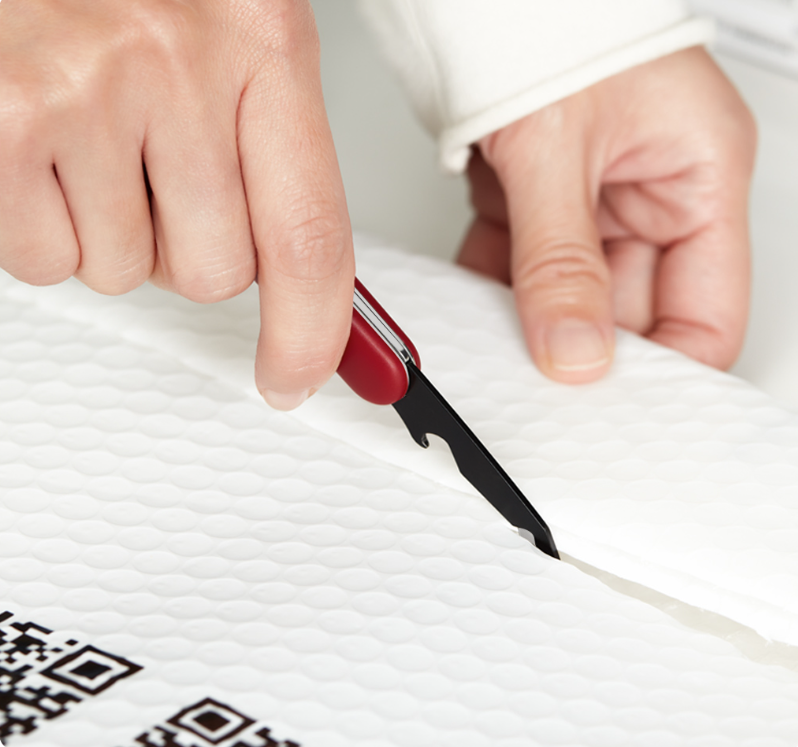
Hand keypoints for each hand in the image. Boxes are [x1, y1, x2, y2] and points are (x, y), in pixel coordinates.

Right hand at [0, 0, 353, 408]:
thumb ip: (270, 159)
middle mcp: (178, 62)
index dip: (311, 329)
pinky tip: (43, 151)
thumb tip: (293, 287)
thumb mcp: (234, 41)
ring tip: (88, 140)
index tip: (297, 375)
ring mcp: (84, 91)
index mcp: (264, 42)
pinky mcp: (5, 123)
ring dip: (109, 232)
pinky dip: (43, 227)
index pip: (311, 236)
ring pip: (122, 273)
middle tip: (150, 171)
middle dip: (182, 249)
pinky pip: (46, 260)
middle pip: (212, 274)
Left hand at [459, 48, 755, 382]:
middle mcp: (652, 193)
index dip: (667, 373)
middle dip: (585, 355)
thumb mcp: (559, 149)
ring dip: (533, 326)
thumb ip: (562, 260)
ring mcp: (594, 199)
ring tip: (501, 364)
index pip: (706, 314)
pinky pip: (524, 266)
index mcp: (698, 177)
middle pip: (631, 313)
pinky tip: (474, 318)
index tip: (616, 412)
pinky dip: (497, 292)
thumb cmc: (553, 19)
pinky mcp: (542, 198)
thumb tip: (574, 353)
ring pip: (570, 295)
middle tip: (544, 399)